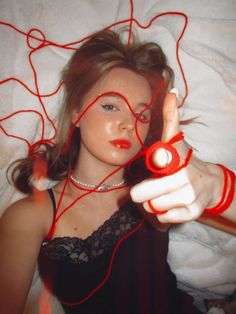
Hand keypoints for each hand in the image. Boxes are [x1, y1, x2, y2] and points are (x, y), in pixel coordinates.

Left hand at [130, 90, 222, 222]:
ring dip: (153, 202)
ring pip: (151, 206)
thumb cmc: (184, 160)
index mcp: (177, 157)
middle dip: (143, 192)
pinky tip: (170, 203)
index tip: (159, 160)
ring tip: (163, 194)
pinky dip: (162, 212)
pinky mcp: (192, 213)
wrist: (209, 183)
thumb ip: (171, 117)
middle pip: (143, 194)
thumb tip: (172, 90)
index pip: (161, 157)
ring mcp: (189, 196)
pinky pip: (163, 217)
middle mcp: (184, 177)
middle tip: (149, 187)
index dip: (157, 159)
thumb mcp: (176, 139)